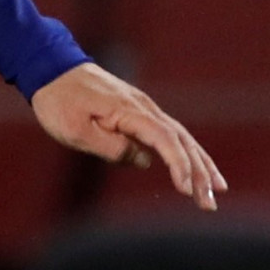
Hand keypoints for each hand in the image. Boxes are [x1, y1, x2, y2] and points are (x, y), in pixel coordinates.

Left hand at [31, 62, 225, 209]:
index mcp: (130, 111)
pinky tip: (194, 170)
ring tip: (217, 189)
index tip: (186, 189)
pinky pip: (170, 134)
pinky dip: (186, 152)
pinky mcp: (138, 112)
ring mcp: (144, 108)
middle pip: (182, 141)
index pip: (165, 140)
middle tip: (210, 203)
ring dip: (201, 164)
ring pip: (181, 137)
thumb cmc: (59, 100)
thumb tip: (143, 161)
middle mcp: (145, 108)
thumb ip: (110, 147)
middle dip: (200, 172)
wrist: (52, 67)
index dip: (179, 165)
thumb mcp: (75, 130)